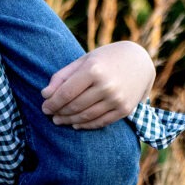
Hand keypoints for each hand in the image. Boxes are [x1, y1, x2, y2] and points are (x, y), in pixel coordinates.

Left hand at [41, 41, 155, 129]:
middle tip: (51, 115)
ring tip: (60, 120)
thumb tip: (44, 95)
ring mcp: (117, 99)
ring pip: (86, 116)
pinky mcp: (124, 110)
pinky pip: (100, 122)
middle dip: (59, 112)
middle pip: (75, 106)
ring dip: (70, 121)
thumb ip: (63, 76)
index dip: (52, 103)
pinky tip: (76, 124)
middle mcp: (106, 85)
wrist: (140, 61)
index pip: (66, 93)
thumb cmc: (106, 59)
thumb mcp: (84, 61)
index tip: (44, 107)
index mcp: (93, 70)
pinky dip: (86, 125)